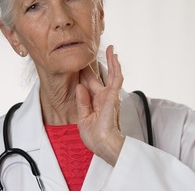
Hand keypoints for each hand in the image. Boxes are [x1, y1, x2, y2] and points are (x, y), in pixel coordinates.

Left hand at [76, 45, 124, 165]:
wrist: (103, 145)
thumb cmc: (95, 137)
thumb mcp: (83, 118)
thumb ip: (82, 102)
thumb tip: (79, 86)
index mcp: (96, 103)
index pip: (89, 85)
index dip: (84, 74)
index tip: (78, 64)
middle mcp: (104, 98)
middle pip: (98, 77)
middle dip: (94, 65)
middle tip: (89, 52)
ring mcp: (110, 96)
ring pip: (112, 74)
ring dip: (111, 61)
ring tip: (110, 49)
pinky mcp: (113, 96)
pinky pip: (116, 78)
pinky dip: (116, 67)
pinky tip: (114, 57)